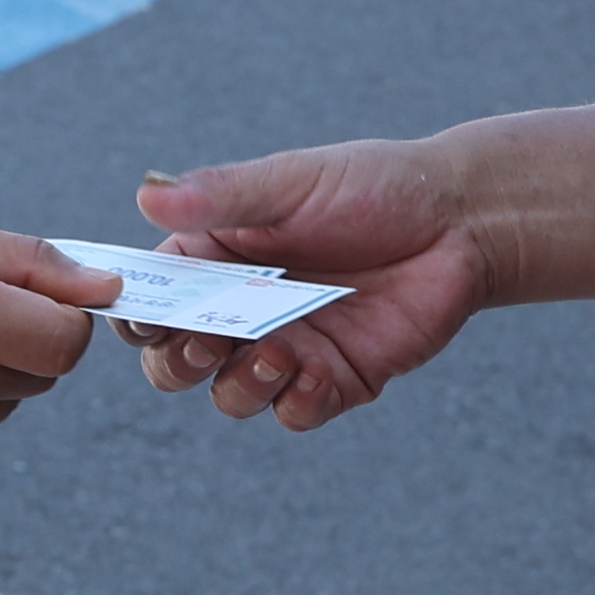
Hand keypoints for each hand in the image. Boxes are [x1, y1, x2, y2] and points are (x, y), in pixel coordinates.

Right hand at [122, 139, 494, 427]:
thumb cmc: (371, 186)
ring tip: (280, 350)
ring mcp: (287, 349)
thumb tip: (146, 195)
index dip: (134, 314)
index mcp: (214, 260)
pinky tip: (319, 371)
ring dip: (241, 383)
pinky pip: (295, 412)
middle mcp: (241, 310)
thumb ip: (221, 196)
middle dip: (176, 362)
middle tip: (207, 340)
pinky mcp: (335, 380)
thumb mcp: (291, 181)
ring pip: (229, 396)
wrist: (460, 222)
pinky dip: (298, 401)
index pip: (150, 299)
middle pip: (173, 362)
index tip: (144, 313)